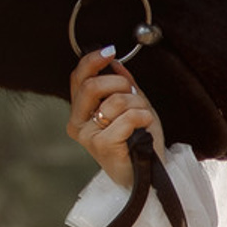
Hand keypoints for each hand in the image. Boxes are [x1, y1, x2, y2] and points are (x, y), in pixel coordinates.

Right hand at [67, 49, 163, 186]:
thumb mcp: (132, 105)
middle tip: (134, 95)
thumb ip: (122, 85)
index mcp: (80, 112)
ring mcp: (88, 136)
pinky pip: (128, 117)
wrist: (148, 174)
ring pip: (116, 101)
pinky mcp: (102, 145)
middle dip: (120, 84)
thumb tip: (115, 63)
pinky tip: (145, 127)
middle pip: (92, 86)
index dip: (92, 61)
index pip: (78, 79)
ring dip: (138, 105)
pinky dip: (143, 117)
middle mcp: (78, 124)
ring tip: (141, 119)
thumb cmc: (139, 142)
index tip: (110, 52)